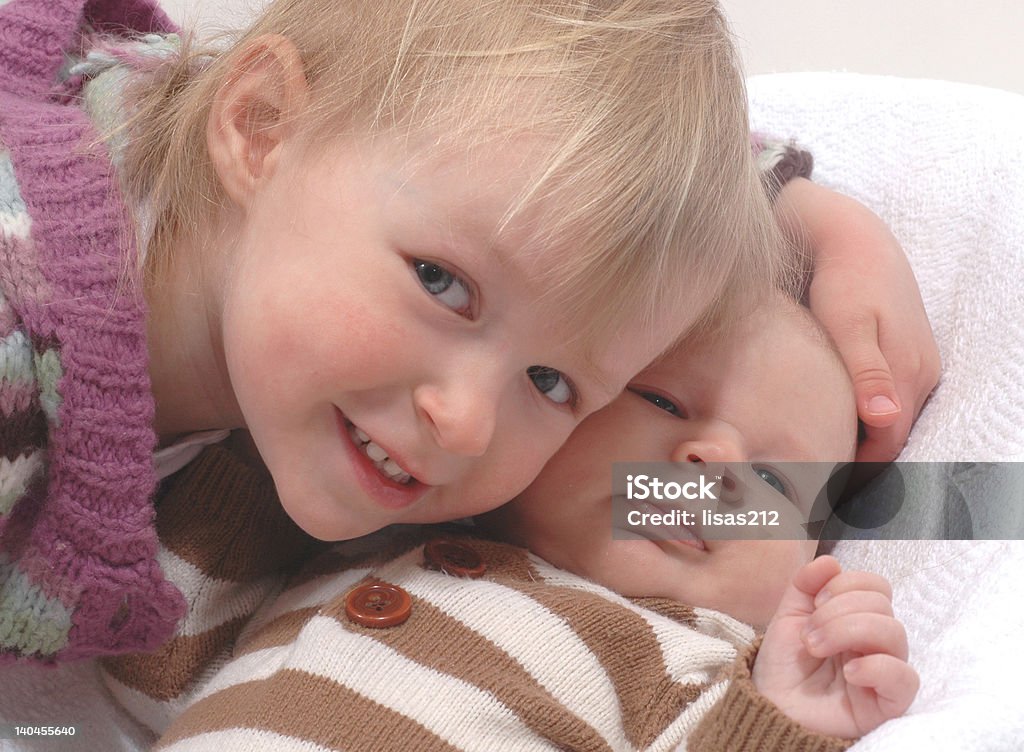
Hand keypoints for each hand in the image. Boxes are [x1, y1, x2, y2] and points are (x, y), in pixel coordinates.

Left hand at [752, 556, 918, 738]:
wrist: (772, 706)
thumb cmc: (785, 665)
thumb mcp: (788, 616)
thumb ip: (805, 584)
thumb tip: (830, 561)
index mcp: (857, 618)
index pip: (876, 586)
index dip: (846, 585)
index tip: (814, 602)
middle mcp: (876, 642)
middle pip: (882, 605)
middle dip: (838, 611)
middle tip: (809, 634)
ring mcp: (884, 670)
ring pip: (895, 633)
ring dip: (848, 631)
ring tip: (816, 648)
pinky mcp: (889, 702)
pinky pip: (905, 677)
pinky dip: (876, 666)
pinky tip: (848, 672)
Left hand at [775, 179, 939, 462]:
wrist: (855, 237)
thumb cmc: (843, 279)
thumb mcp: (848, 324)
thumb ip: (867, 372)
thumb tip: (885, 417)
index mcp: (909, 374)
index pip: (889, 446)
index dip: (856, 473)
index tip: (818, 491)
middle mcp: (922, 374)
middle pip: (892, 438)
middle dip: (859, 463)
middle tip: (812, 481)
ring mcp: (917, 364)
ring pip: (890, 421)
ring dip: (863, 440)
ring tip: (817, 456)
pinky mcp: (904, 353)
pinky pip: (888, 399)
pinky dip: (865, 416)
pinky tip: (833, 418)